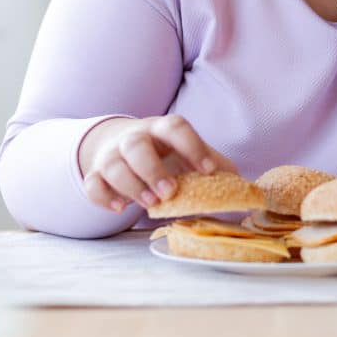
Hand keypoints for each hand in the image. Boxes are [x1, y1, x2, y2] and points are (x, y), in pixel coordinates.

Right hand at [79, 114, 238, 213]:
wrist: (122, 145)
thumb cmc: (165, 153)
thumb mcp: (189, 152)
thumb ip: (213, 166)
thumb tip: (244, 188)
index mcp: (163, 129)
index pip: (176, 127)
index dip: (193, 146)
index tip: (208, 170)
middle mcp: (135, 137)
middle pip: (136, 145)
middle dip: (152, 169)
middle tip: (170, 192)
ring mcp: (112, 155)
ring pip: (112, 164)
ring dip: (131, 185)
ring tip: (151, 204)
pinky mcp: (96, 174)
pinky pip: (92, 183)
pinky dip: (103, 197)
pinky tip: (120, 208)